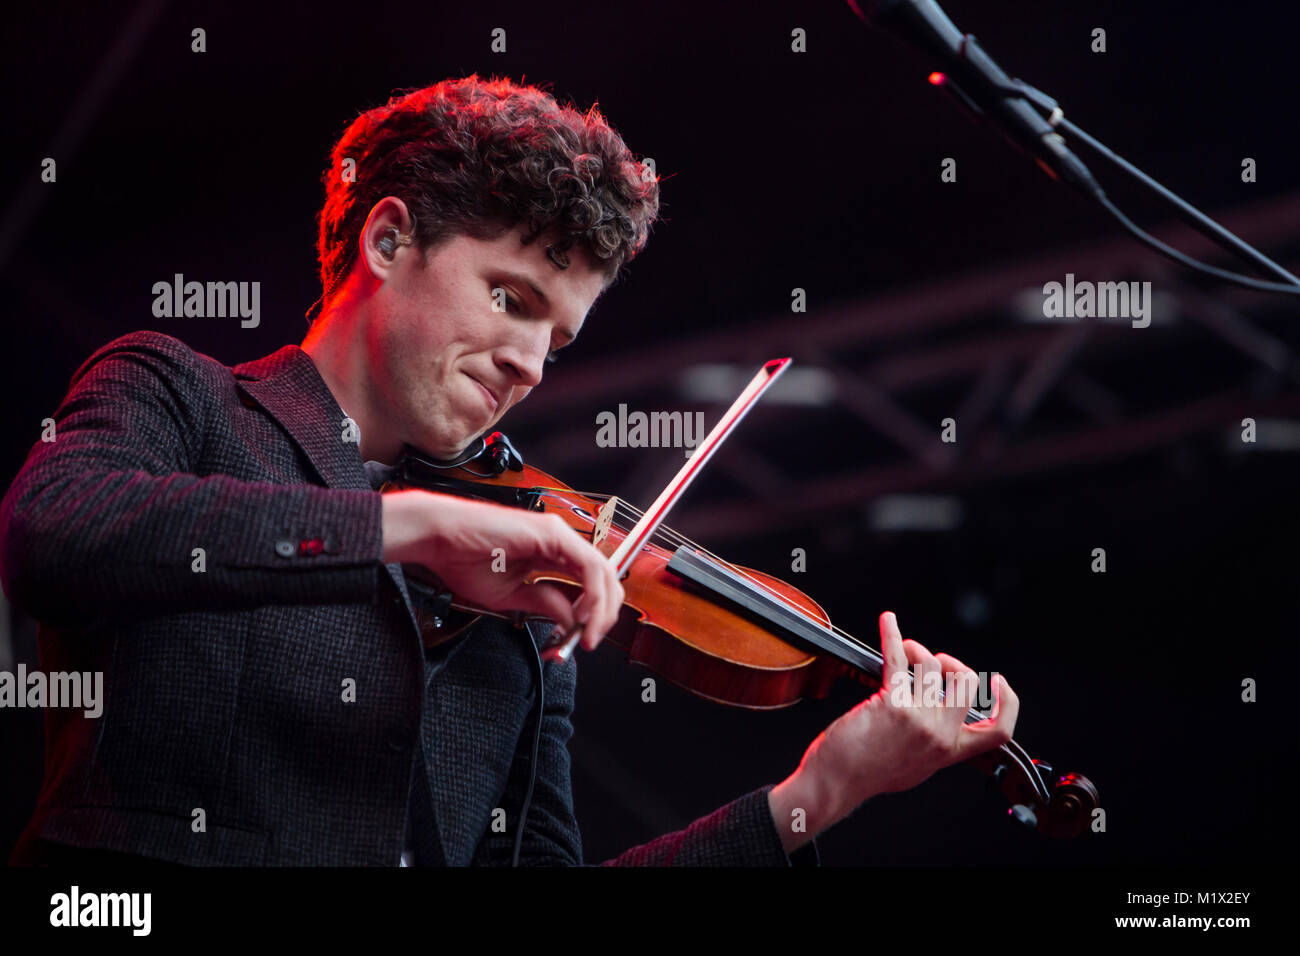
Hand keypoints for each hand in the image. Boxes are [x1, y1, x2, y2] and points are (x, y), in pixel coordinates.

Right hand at [380, 489, 622, 650]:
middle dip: (603, 614)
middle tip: (590, 640)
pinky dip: (592, 593)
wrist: (438, 539)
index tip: (584, 638)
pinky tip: (580, 614)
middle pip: (604, 578)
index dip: (594, 614)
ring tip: (586, 634)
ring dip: (601, 609)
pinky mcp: (554, 534)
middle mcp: (559, 542)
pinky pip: (589, 566)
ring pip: (603, 572)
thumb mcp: (510, 595)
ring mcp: (559, 535)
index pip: (589, 584)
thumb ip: (542, 603)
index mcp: (550, 554)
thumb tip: (569, 619)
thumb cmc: (463, 559)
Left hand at [770, 610, 1017, 848]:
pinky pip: (897, 658)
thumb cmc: (868, 773)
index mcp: (949, 751)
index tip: (998, 682)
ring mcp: (918, 718)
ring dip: (917, 649)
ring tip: (904, 651)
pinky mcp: (891, 703)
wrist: (838, 782)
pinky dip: (892, 634)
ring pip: (932, 666)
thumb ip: (933, 744)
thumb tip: (940, 722)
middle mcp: (939, 734)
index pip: (999, 731)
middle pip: (967, 684)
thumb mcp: (916, 767)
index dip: (1007, 702)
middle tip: (932, 662)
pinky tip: (888, 622)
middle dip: (953, 663)